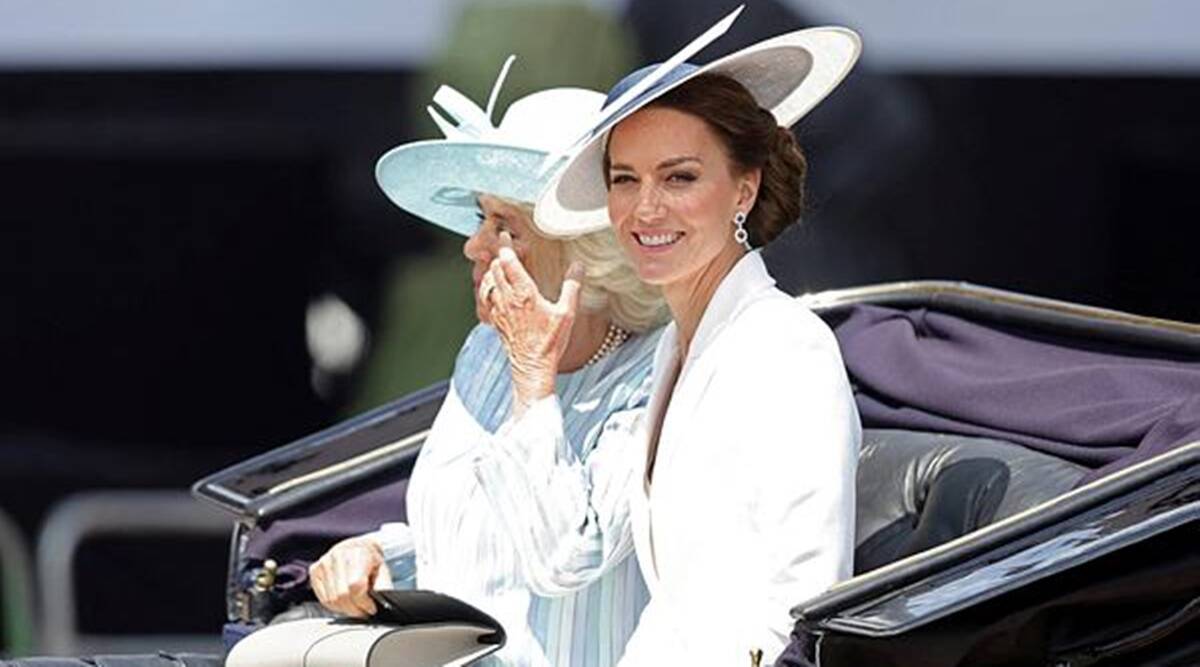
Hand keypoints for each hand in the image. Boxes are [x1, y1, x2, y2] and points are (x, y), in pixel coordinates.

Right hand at [308, 534, 392, 617]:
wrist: (357, 547)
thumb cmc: (371, 560)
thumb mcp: (383, 570)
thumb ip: (383, 587)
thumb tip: (381, 604)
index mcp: (358, 553)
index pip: (355, 585)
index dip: (363, 602)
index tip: (371, 608)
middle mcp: (338, 555)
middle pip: (342, 595)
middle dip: (355, 609)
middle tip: (364, 612)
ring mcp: (324, 562)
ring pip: (331, 600)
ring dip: (345, 609)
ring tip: (356, 607)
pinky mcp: (315, 570)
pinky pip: (323, 598)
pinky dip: (335, 606)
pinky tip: (345, 603)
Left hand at [480, 231, 582, 414]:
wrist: (533, 366)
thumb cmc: (550, 342)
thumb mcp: (567, 313)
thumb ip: (572, 286)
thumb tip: (578, 266)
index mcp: (524, 293)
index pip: (508, 261)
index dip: (505, 245)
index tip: (505, 235)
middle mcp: (507, 299)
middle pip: (494, 268)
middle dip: (498, 255)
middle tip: (503, 246)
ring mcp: (498, 310)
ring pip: (487, 282)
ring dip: (492, 270)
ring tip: (498, 264)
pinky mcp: (495, 320)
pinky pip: (486, 298)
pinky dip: (488, 287)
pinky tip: (494, 288)